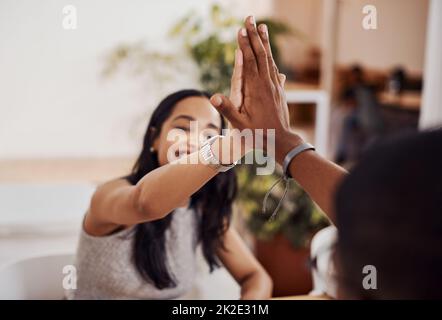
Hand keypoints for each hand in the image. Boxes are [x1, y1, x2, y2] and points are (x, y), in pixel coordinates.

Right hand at [210, 16, 298, 161]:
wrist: (281, 141)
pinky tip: (270, 55)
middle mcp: (267, 84)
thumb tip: (212, 97)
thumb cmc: (258, 134)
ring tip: (262, 27)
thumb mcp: (239, 125)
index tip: (240, 30)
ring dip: (265, 42)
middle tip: (250, 19)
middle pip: (261, 54)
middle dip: (254, 36)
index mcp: (256, 89)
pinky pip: (274, 69)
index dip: (244, 45)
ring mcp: (275, 86)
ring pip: (270, 59)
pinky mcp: (280, 91)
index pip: (249, 61)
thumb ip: (227, 109)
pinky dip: (271, 57)